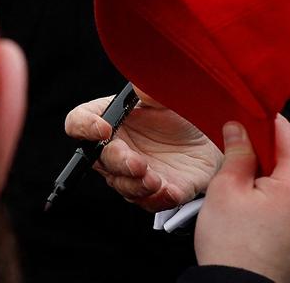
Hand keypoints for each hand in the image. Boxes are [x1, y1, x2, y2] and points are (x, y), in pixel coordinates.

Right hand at [64, 91, 221, 211]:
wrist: (210, 137)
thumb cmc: (178, 114)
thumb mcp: (166, 96)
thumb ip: (151, 90)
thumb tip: (139, 87)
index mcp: (109, 121)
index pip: (78, 123)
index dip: (85, 127)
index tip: (102, 128)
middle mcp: (115, 151)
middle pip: (103, 160)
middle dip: (120, 162)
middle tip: (136, 163)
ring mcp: (134, 175)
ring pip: (124, 185)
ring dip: (137, 184)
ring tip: (154, 179)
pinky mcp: (157, 192)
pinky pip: (151, 201)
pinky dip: (158, 198)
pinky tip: (169, 190)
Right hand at [195, 117, 289, 282]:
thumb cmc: (233, 247)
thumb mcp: (226, 189)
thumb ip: (237, 151)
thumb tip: (239, 127)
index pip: (285, 132)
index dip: (259, 122)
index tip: (240, 119)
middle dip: (262, 151)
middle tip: (235, 160)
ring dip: (267, 171)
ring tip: (242, 188)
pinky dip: (274, 189)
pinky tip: (253, 201)